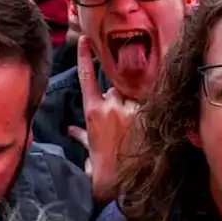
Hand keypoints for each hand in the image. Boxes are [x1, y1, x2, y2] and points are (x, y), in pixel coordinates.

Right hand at [74, 36, 140, 203]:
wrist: (114, 181)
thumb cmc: (99, 164)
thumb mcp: (87, 146)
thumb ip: (80, 134)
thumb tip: (70, 130)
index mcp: (92, 110)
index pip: (86, 77)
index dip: (84, 57)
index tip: (84, 39)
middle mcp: (109, 106)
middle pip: (118, 87)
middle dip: (122, 96)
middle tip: (126, 115)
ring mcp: (128, 111)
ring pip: (134, 95)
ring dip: (136, 105)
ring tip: (137, 124)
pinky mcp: (145, 118)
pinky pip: (149, 105)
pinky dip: (151, 112)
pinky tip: (150, 123)